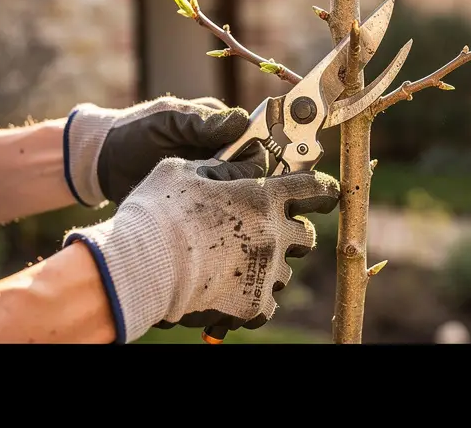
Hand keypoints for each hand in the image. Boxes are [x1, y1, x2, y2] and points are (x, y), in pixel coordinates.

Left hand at [64, 96, 267, 206]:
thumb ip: (201, 122)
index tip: (232, 167)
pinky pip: (219, 203)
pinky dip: (214, 207)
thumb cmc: (134, 132)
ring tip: (202, 197)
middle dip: (238, 179)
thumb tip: (242, 122)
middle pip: (251, 168)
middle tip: (211, 185)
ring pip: (238, 189)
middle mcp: (221, 149)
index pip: (254, 140)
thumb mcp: (166, 120)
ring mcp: (211, 174)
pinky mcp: (200, 195)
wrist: (104, 162)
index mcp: (218, 125)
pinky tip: (200, 209)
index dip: (250, 155)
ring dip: (226, 194)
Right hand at [64, 157, 340, 343]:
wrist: (143, 265)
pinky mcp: (253, 304)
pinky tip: (235, 291)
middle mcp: (274, 234)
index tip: (327, 193)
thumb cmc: (158, 211)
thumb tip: (245, 165)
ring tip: (240, 264)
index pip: (313, 188)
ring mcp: (266, 271)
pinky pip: (268, 304)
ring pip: (286, 272)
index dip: (323, 189)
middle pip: (306, 236)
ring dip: (270, 266)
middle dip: (293, 232)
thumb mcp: (186, 170)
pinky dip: (255, 299)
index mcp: (263, 196)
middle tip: (270, 232)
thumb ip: (223, 167)